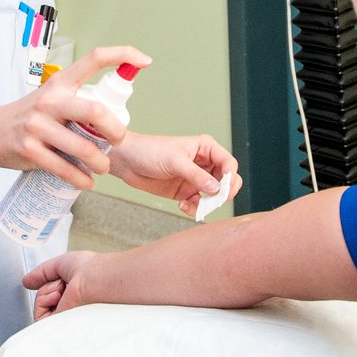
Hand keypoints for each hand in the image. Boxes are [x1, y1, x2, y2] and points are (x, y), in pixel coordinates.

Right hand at [0, 46, 148, 188]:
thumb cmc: (30, 117)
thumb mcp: (52, 98)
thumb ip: (78, 101)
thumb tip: (116, 112)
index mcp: (60, 82)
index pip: (94, 59)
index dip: (123, 55)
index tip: (145, 61)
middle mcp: (50, 100)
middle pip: (95, 111)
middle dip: (115, 130)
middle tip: (118, 141)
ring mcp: (38, 125)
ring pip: (83, 147)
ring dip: (100, 163)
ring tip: (103, 168)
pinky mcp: (29, 149)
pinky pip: (64, 168)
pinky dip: (81, 179)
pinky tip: (86, 182)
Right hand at [24, 250, 100, 317]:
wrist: (98, 279)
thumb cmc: (90, 269)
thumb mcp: (62, 264)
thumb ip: (42, 273)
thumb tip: (26, 281)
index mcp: (72, 293)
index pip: (50, 294)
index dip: (48, 284)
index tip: (58, 278)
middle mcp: (69, 306)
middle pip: (42, 300)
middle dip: (46, 287)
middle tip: (62, 282)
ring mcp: (65, 316)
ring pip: (39, 307)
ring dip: (45, 293)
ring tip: (61, 288)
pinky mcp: (59, 325)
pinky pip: (38, 317)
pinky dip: (42, 301)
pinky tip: (58, 295)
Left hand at [108, 132, 239, 217]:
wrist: (127, 161)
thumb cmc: (150, 151)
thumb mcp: (175, 161)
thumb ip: (196, 175)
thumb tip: (216, 189)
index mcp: (205, 148)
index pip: (229, 163)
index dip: (230, 177)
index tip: (223, 190)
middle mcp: (203, 163)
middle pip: (226, 181)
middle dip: (223, 193)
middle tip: (215, 201)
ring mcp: (195, 179)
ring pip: (214, 195)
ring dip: (208, 203)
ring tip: (195, 205)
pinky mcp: (185, 192)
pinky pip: (199, 204)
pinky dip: (195, 208)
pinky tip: (182, 205)